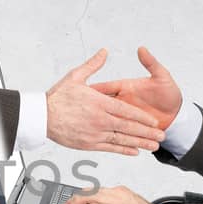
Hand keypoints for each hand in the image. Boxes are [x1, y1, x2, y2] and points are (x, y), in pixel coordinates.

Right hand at [45, 49, 167, 155]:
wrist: (40, 117)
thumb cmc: (57, 98)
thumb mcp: (75, 77)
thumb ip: (93, 65)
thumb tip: (104, 52)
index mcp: (99, 102)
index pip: (126, 110)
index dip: (142, 116)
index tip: (154, 120)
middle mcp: (99, 119)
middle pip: (128, 126)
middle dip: (147, 132)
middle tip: (162, 135)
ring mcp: (94, 133)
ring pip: (122, 139)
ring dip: (140, 143)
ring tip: (154, 146)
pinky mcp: (88, 144)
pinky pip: (110, 148)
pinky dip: (123, 150)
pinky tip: (135, 151)